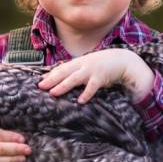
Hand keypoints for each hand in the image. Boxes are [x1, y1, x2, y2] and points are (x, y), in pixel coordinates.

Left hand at [38, 49, 154, 103]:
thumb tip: (61, 78)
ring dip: (63, 85)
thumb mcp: (88, 65)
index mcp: (79, 62)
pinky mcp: (101, 78)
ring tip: (54, 93)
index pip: (62, 68)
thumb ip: (76, 71)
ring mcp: (91, 71)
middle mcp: (83, 65)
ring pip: (75, 79)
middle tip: (41, 87)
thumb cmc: (103, 64)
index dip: (51, 74)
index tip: (40, 81)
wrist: (123, 60)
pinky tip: (80, 101)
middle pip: (64, 72)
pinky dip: (86, 93)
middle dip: (52, 79)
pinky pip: (92, 87)